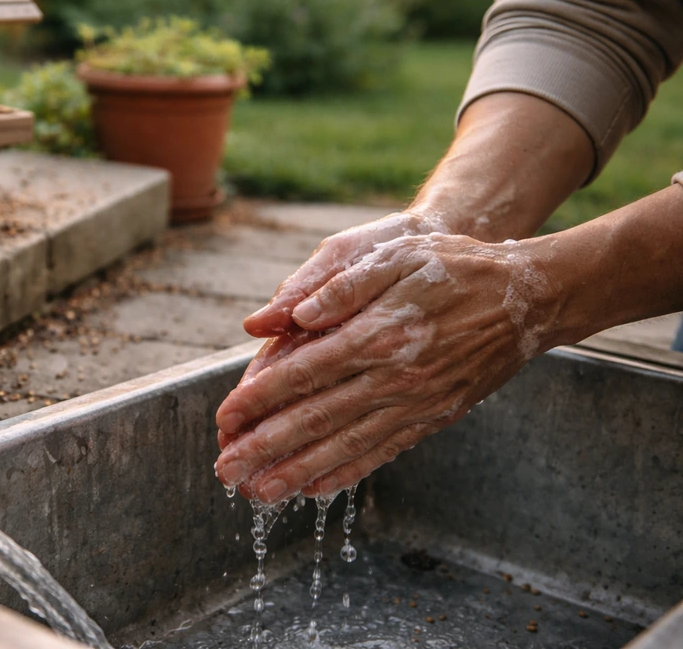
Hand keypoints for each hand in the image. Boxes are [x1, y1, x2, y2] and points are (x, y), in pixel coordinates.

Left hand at [216, 233, 560, 502]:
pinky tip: (316, 489)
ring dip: (298, 472)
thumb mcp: (396, 257)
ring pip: (346, 446)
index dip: (259, 399)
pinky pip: (383, 452)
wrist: (527, 298)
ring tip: (258, 494)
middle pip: (316, 420)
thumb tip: (293, 315)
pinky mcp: (434, 418)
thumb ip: (342, 287)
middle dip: (265, 448)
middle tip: (224, 471)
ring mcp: (416, 404)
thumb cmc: (454, 266)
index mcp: (378, 334)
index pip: (303, 374)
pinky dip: (347, 472)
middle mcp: (395, 378)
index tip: (223, 418)